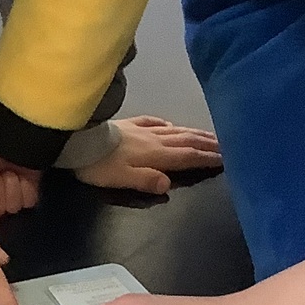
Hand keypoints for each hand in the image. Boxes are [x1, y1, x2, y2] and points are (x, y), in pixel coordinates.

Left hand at [74, 115, 220, 195]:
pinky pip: (152, 121)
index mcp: (155, 154)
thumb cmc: (98, 165)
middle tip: (227, 144)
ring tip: (209, 134)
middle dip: (207, 143)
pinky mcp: (128, 123)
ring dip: (194, 133)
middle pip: (186, 140)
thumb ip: (147, 181)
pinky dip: (166, 123)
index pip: (187, 156)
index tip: (227, 158)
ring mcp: (141, 129)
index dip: (207, 157)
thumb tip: (169, 184)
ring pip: (174, 130)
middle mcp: (153, 139)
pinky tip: (170, 124)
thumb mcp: (122, 179)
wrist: (76, 140)